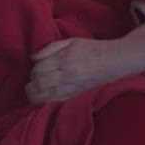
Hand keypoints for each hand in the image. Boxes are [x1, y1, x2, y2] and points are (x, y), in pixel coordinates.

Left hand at [26, 25, 144, 103]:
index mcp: (65, 59)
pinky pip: (56, 102)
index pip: (39, 68)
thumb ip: (51, 48)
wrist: (114, 62)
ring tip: (31, 92)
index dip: (33, 70)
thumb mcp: (71, 41)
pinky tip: (41, 99)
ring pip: (45, 96)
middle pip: (39, 83)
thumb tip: (33, 57)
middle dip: (31, 84)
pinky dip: (45, 102)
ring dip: (34, 95)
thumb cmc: (93, 49)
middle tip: (30, 82)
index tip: (36, 68)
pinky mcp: (75, 95)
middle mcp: (66, 75)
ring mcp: (71, 87)